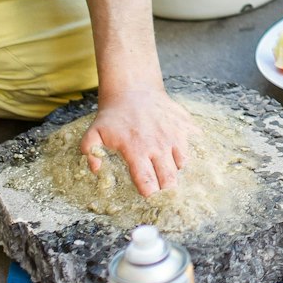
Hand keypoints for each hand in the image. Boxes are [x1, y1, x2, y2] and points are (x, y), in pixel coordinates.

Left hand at [81, 85, 201, 196]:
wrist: (133, 89)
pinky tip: (175, 148)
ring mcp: (174, 135)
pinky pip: (191, 145)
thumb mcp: (94, 134)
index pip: (147, 182)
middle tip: (160, 186)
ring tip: (164, 164)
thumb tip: (96, 170)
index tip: (147, 193)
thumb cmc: (113, 115)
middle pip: (169, 179)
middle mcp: (158, 145)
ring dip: (174, 168)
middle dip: (165, 187)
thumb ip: (91, 154)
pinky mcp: (184, 125)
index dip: (149, 192)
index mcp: (136, 151)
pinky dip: (184, 150)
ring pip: (182, 164)